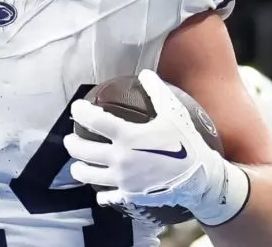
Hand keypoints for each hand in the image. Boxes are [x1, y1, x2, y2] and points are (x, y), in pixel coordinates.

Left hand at [63, 70, 245, 223]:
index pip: (94, 120)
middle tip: (71, 138)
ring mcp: (123, 180)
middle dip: (72, 143)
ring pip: (89, 175)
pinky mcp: (129, 196)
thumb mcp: (174, 112)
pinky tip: (100, 192)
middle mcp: (120, 159)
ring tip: (77, 165)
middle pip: (83, 150)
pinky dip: (102, 194)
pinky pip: (108, 197)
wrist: (201, 179)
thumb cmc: (186, 143)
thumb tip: (145, 73)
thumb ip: (157, 91)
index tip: (77, 108)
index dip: (81, 111)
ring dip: (79, 169)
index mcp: (128, 136)